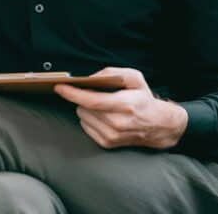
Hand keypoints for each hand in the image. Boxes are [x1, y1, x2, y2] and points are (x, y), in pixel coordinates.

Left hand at [54, 67, 187, 149]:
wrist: (157, 125)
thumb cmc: (143, 100)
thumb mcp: (135, 78)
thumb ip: (112, 73)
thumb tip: (90, 78)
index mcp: (125, 105)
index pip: (93, 100)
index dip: (74, 94)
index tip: (60, 87)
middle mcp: (118, 123)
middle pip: (84, 108)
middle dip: (83, 98)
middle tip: (94, 93)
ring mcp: (111, 136)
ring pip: (82, 117)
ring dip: (86, 109)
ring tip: (102, 105)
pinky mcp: (107, 143)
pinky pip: (85, 126)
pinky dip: (89, 118)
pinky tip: (102, 116)